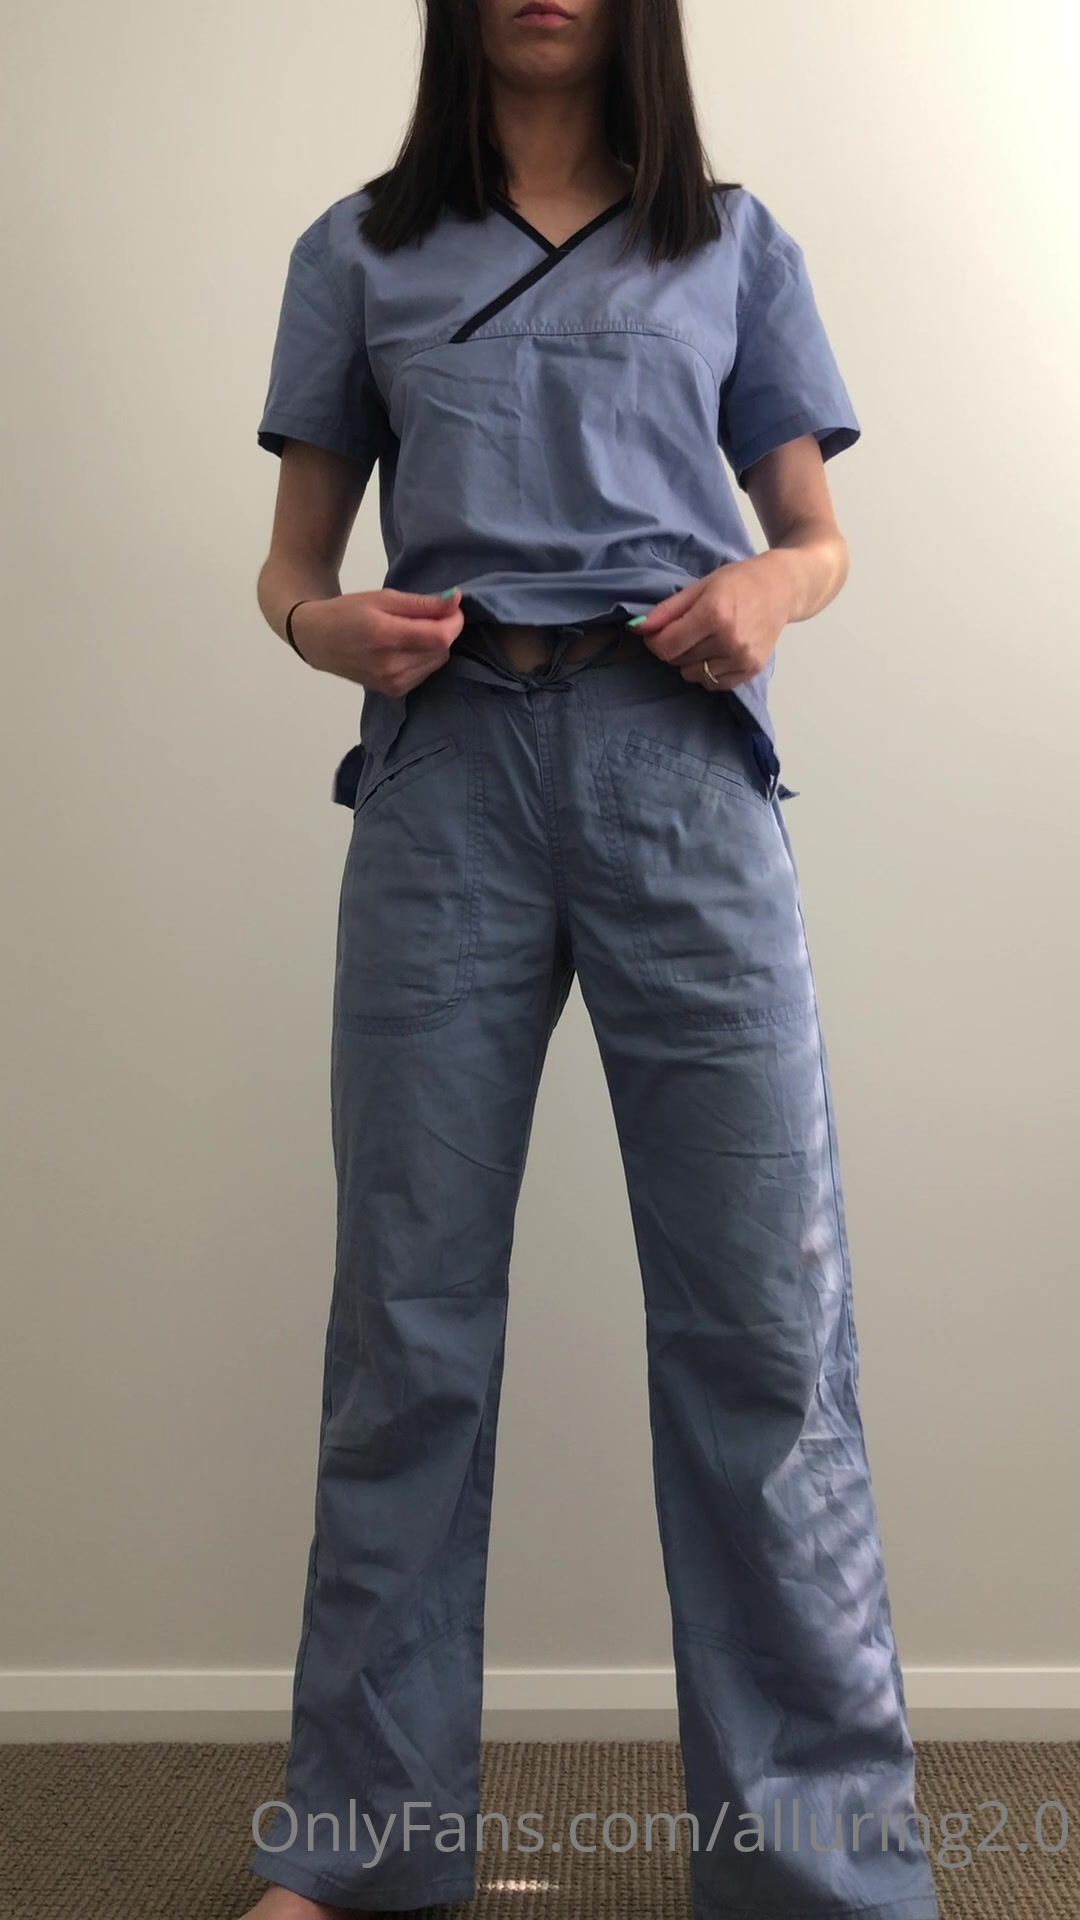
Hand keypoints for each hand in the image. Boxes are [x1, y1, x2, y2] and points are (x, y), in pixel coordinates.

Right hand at [291, 588, 464, 694]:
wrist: (317, 641)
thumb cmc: (348, 612)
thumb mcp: (382, 598)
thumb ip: (421, 603)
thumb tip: (456, 601)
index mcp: (386, 636)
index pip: (441, 636)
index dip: (454, 621)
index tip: (450, 607)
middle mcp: (391, 666)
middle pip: (442, 650)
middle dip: (444, 630)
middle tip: (428, 615)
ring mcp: (392, 683)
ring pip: (437, 662)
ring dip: (434, 645)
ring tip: (413, 631)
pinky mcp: (394, 692)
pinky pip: (425, 673)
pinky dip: (424, 658)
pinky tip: (407, 648)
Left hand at [634, 553, 795, 689]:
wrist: (783, 588)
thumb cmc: (740, 581)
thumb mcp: (700, 586)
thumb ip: (667, 610)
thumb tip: (637, 628)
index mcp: (713, 614)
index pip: (666, 646)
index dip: (655, 641)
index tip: (658, 632)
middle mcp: (729, 640)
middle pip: (679, 660)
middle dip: (675, 647)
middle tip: (688, 629)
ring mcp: (742, 658)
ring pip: (694, 675)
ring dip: (691, 661)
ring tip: (705, 639)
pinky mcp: (751, 670)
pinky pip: (715, 684)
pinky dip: (709, 672)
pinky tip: (717, 652)